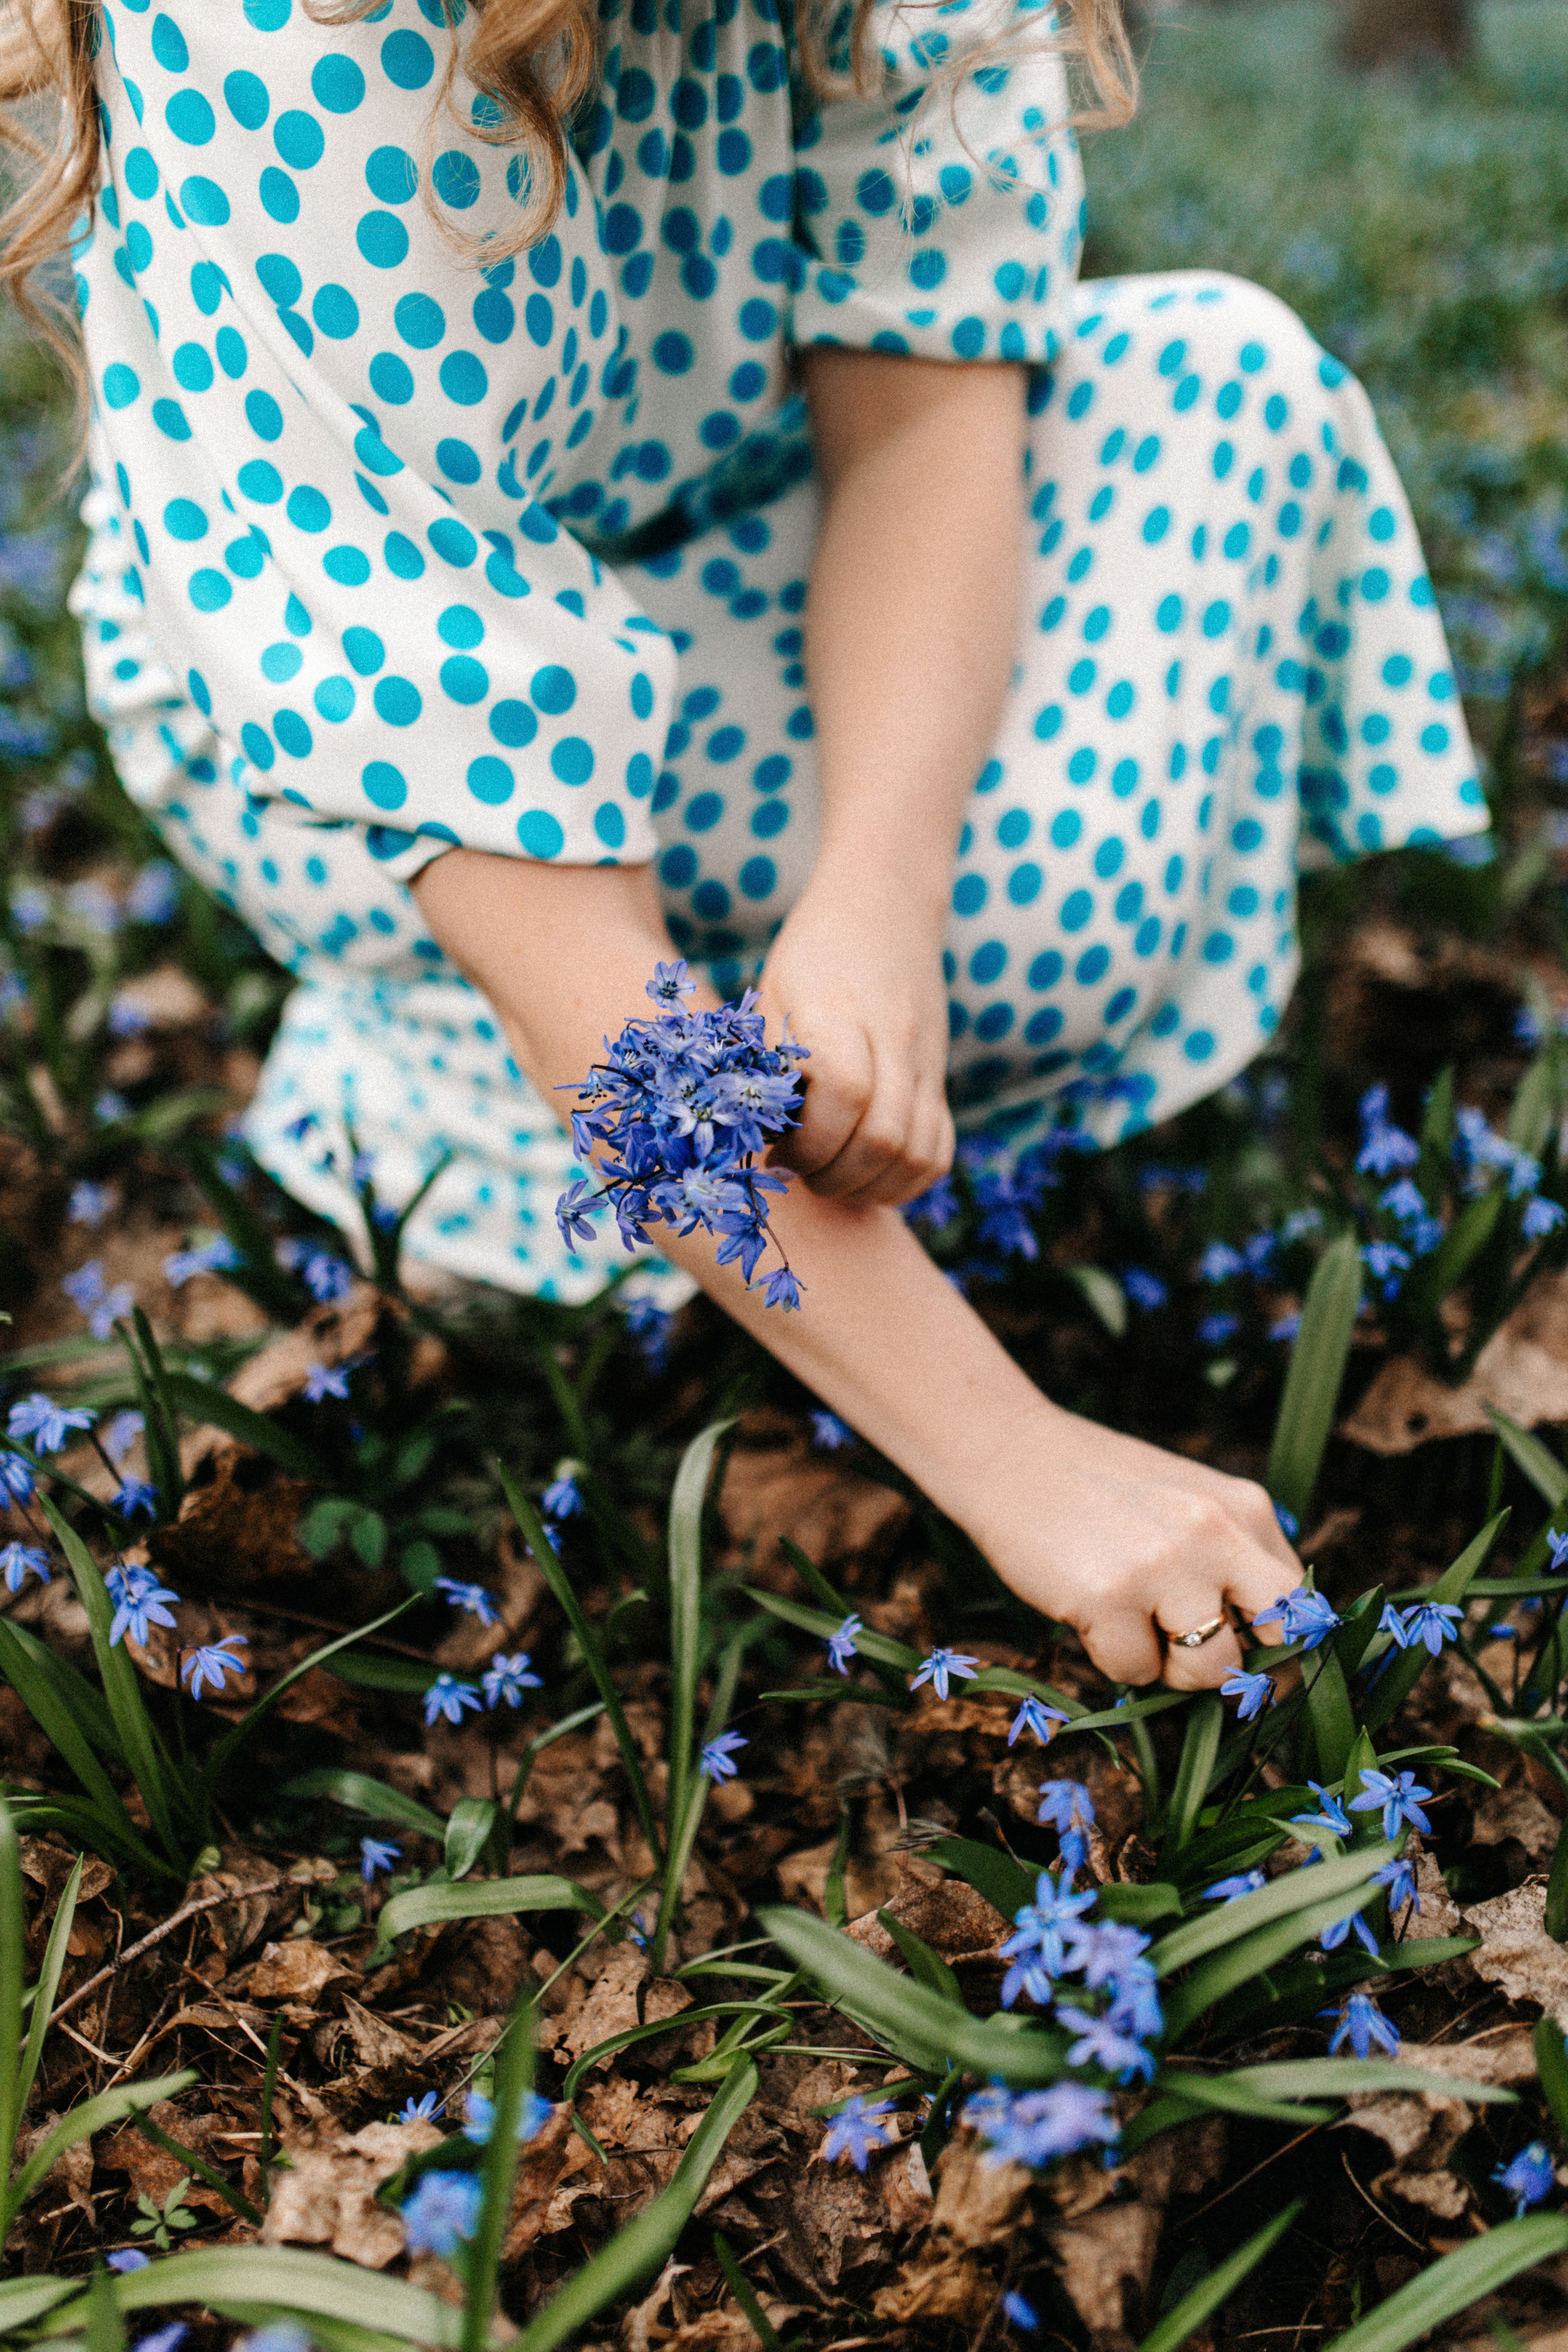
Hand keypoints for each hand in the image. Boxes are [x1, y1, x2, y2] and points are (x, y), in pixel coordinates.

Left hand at [756, 871, 955, 1208]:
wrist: (884, 907)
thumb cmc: (810, 957)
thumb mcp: (771, 995)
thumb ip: (763, 1063)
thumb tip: (749, 1136)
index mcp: (839, 1014)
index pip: (845, 1094)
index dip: (809, 1142)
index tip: (777, 1152)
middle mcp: (893, 1041)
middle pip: (883, 1138)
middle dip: (833, 1176)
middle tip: (800, 1172)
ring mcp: (925, 1063)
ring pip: (917, 1154)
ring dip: (869, 1186)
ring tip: (831, 1176)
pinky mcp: (939, 1079)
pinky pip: (939, 1151)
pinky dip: (905, 1180)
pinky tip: (867, 1174)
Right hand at [967, 1405, 1299, 1691]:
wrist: (1009, 1452)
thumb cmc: (1098, 1487)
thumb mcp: (1188, 1502)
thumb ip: (1232, 1556)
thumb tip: (1263, 1647)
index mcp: (1245, 1509)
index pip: (1300, 1602)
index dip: (1283, 1647)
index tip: (1257, 1667)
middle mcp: (1217, 1534)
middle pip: (1280, 1638)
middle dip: (1249, 1668)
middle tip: (1208, 1668)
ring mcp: (1165, 1566)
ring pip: (1209, 1669)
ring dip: (1171, 1669)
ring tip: (1135, 1629)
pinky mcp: (1109, 1597)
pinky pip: (1135, 1672)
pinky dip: (1113, 1659)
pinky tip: (1090, 1614)